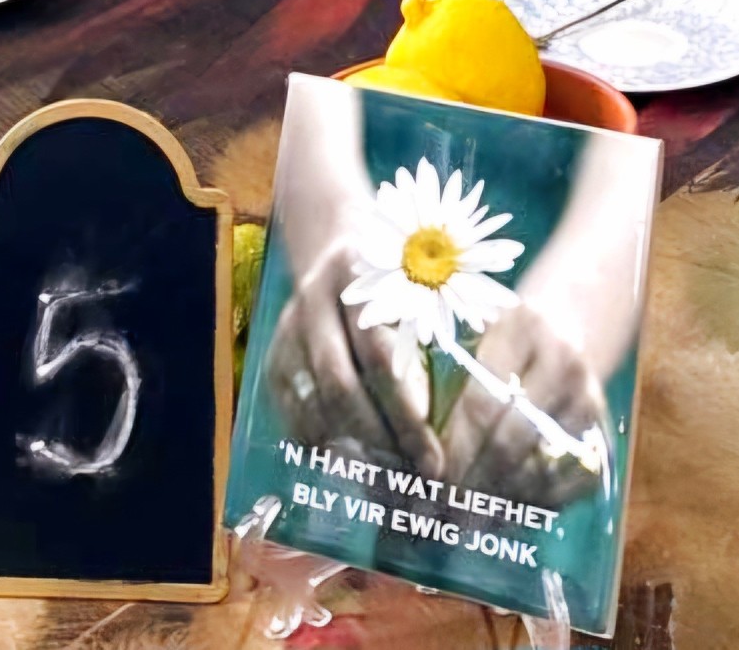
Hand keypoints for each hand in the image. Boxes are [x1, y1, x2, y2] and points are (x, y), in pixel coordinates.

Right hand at [261, 239, 442, 478]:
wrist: (342, 259)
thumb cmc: (403, 286)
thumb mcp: (420, 295)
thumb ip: (435, 342)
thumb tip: (464, 424)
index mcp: (360, 278)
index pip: (380, 357)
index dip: (406, 414)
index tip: (436, 460)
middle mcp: (314, 300)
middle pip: (340, 385)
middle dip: (379, 442)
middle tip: (411, 479)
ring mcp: (288, 331)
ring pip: (313, 405)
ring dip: (351, 451)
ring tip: (388, 480)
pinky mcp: (273, 358)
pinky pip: (293, 416)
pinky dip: (324, 447)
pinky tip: (355, 465)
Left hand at [438, 300, 607, 507]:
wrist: (575, 326)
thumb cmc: (514, 336)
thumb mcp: (486, 334)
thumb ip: (462, 379)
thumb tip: (428, 452)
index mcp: (525, 330)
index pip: (483, 401)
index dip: (455, 446)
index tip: (431, 476)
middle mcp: (564, 366)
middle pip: (510, 439)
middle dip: (473, 480)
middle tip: (445, 509)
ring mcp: (588, 403)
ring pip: (538, 468)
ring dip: (499, 500)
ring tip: (467, 519)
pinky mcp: (601, 436)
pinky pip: (565, 485)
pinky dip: (532, 505)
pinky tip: (503, 514)